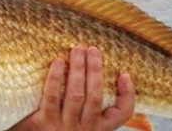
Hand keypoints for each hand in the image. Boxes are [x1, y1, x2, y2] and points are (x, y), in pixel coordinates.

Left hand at [9, 46, 135, 130]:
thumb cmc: (60, 129)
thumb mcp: (81, 123)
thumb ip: (90, 104)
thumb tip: (115, 74)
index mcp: (98, 128)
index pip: (122, 113)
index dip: (128, 94)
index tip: (124, 74)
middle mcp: (85, 128)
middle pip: (95, 96)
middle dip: (95, 70)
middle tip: (93, 49)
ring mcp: (65, 126)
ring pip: (76, 95)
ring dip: (78, 70)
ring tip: (77, 50)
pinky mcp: (44, 123)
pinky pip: (52, 97)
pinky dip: (55, 79)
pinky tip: (58, 63)